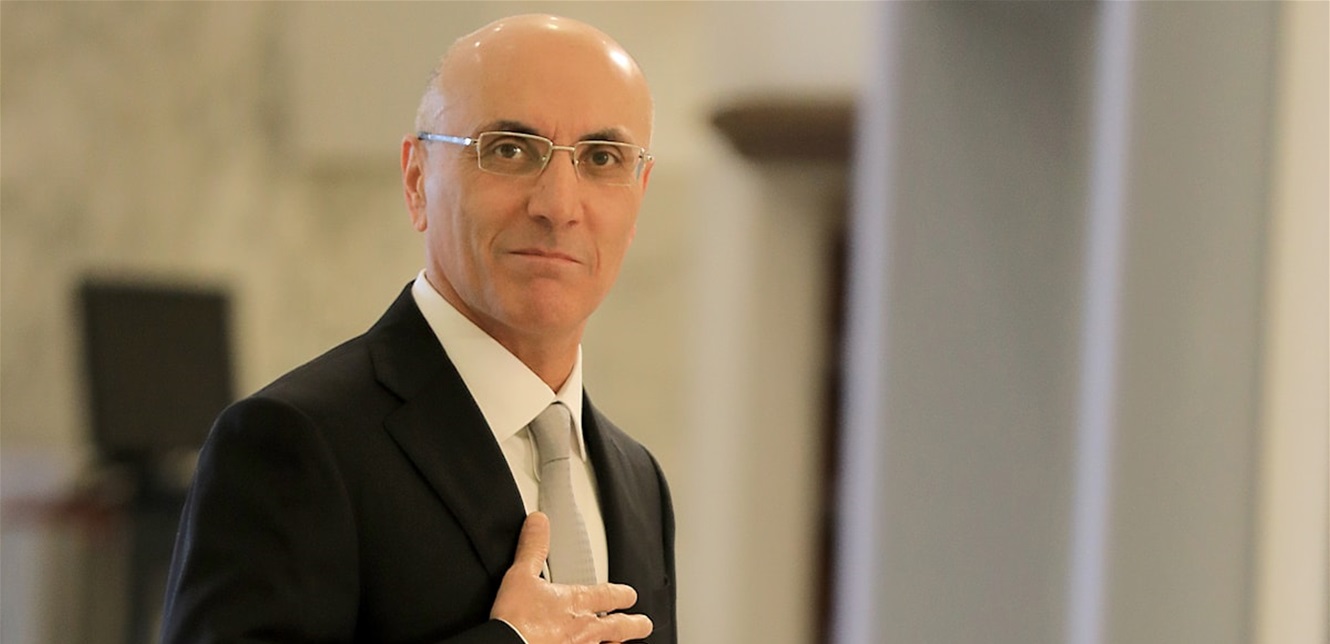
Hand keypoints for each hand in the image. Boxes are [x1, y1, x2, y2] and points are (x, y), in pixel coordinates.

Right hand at [491, 512, 651, 643]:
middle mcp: (587, 629)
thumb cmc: (515, 620)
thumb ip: (533, 548)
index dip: (623, 594)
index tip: (630, 595)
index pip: (610, 594)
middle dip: (634, 624)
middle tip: (643, 624)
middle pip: (620, 626)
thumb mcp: (520, 577)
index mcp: (577, 602)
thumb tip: (539, 522)